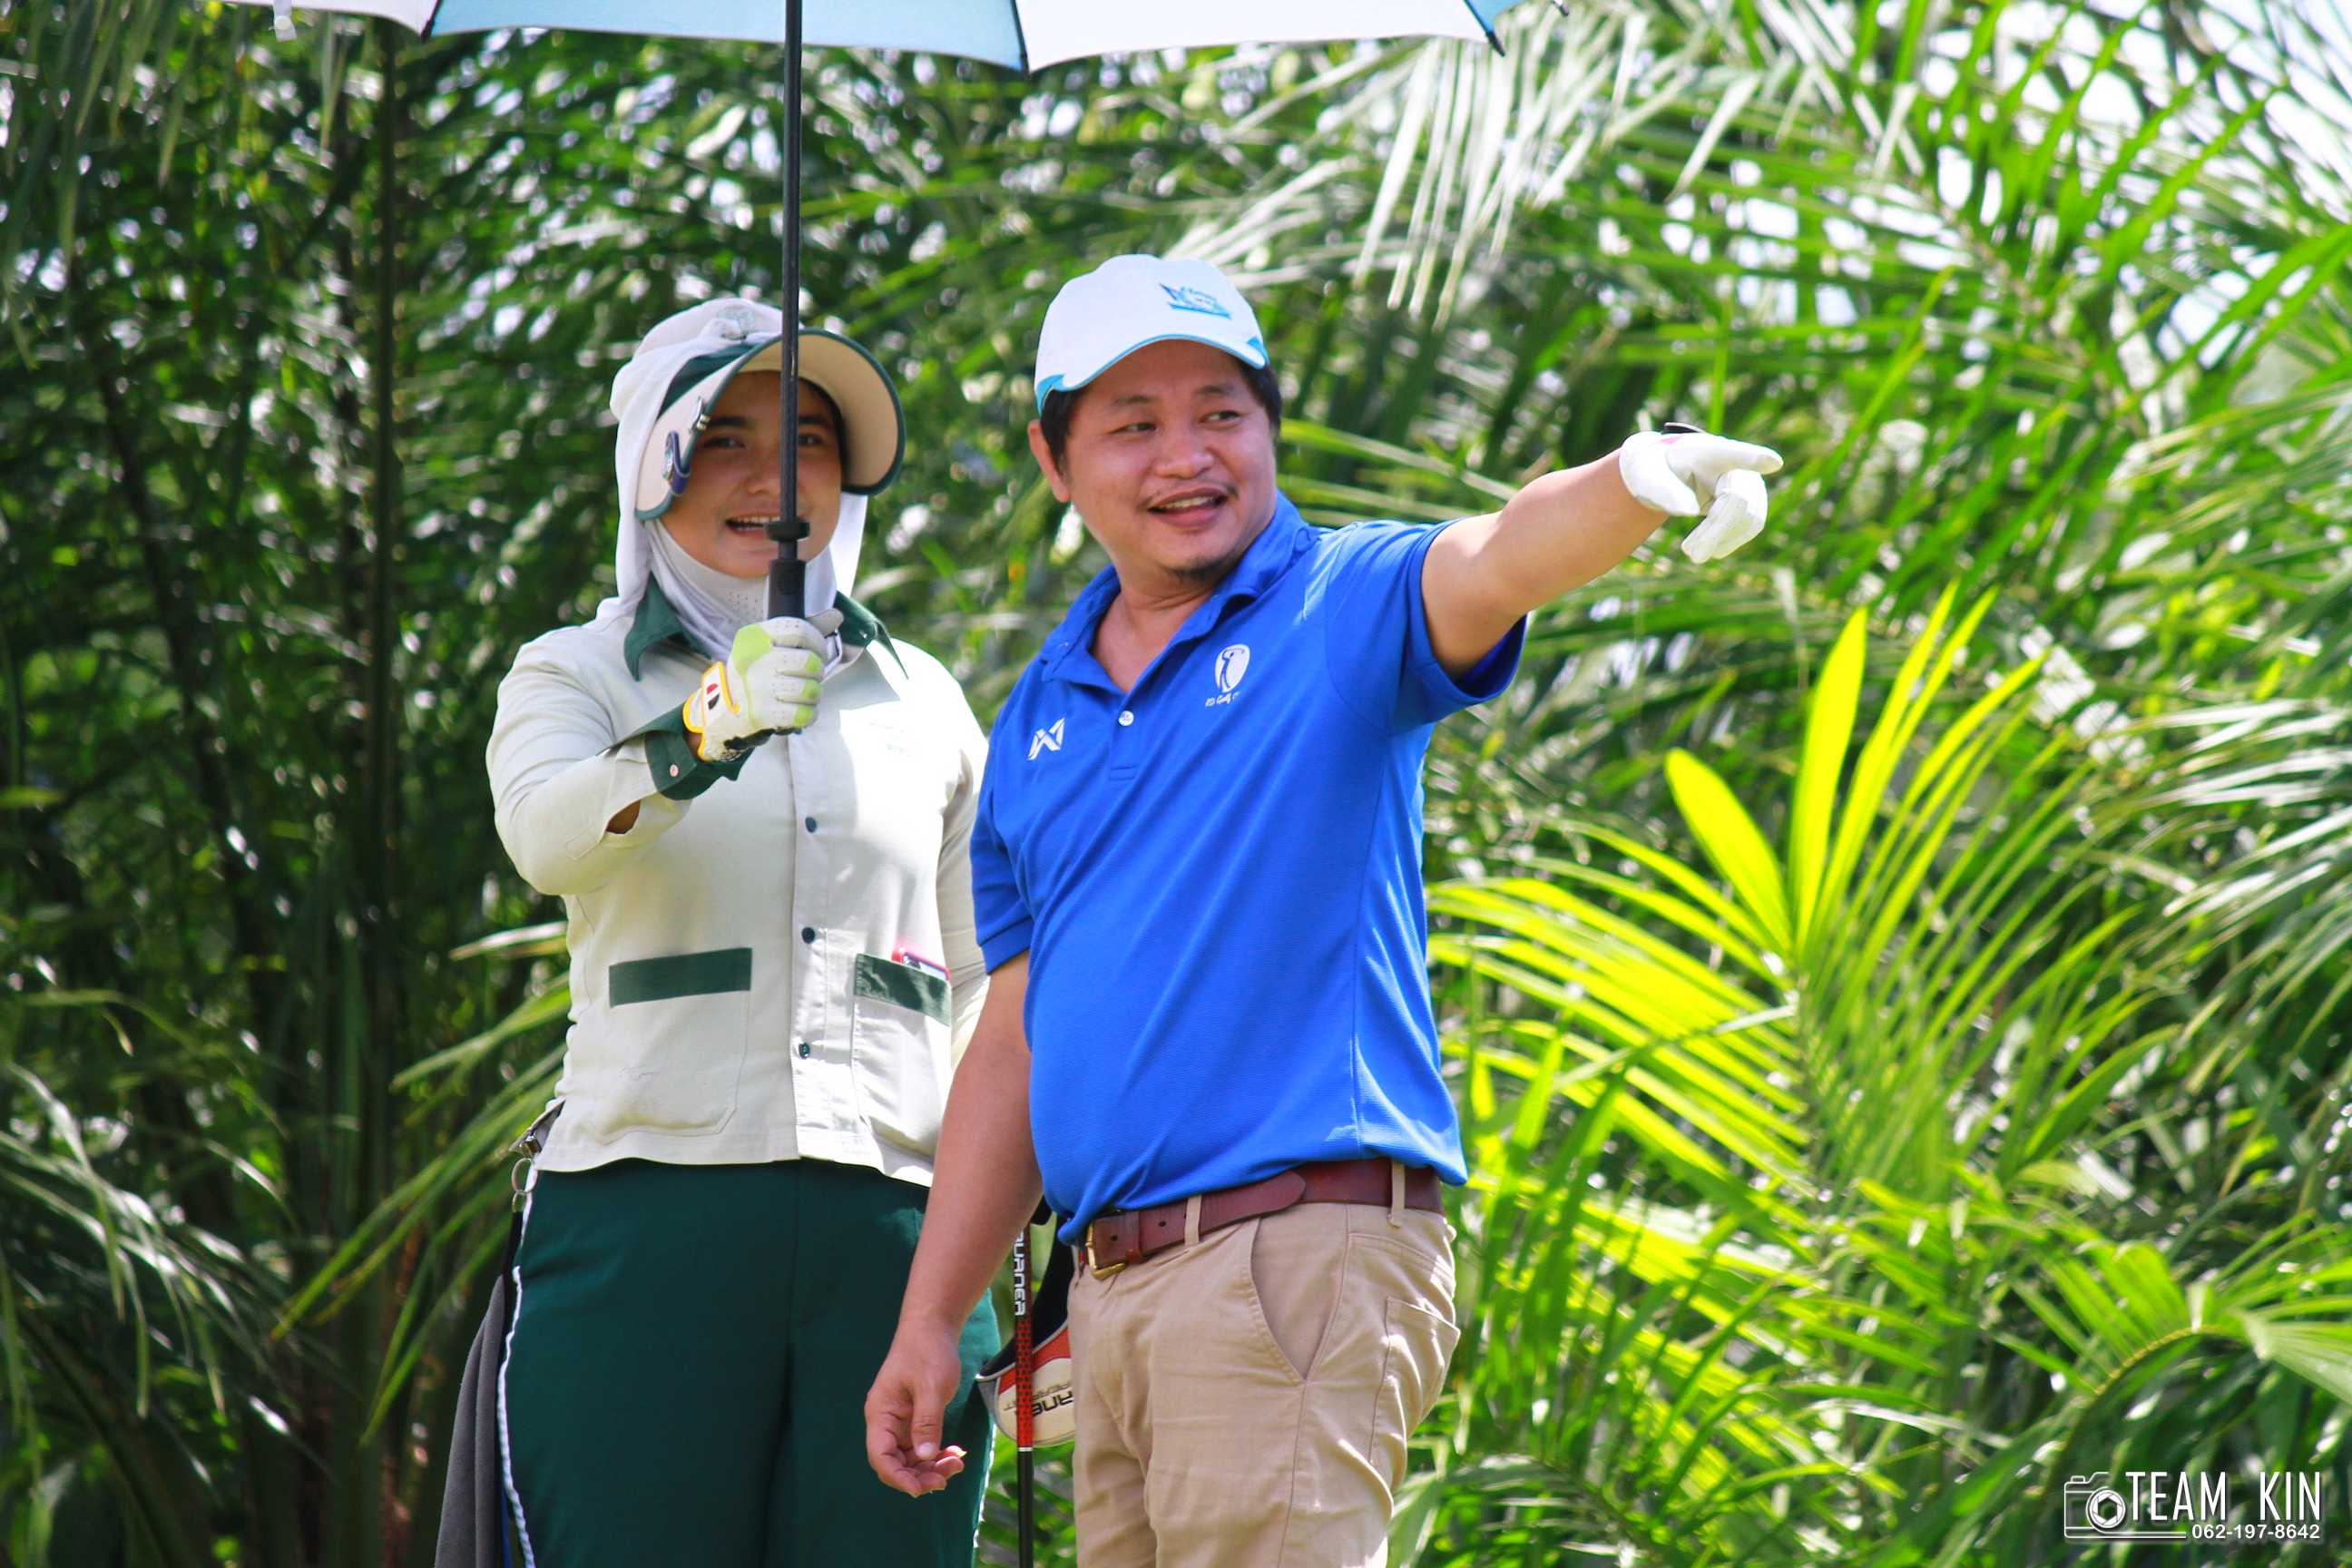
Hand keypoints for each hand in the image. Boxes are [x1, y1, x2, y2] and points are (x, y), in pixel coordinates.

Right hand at [681, 610, 839, 761]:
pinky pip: (804, 714)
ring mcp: (756, 687)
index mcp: (755, 636)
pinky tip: (800, 711)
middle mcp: (753, 659)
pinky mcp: (761, 714)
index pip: (801, 630)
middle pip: (810, 662)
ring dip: (813, 695)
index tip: (817, 653)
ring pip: (810, 690)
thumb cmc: (757, 673)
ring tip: (803, 695)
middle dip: (817, 672)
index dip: (818, 643)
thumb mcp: (771, 645)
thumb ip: (804, 630)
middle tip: (809, 677)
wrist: (725, 712)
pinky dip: (809, 715)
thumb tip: (836, 615)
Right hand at [864, 1323, 970, 1497]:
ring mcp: (901, 1422)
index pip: (880, 1455)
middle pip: (895, 1462)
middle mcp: (886, 1421)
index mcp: (880, 1413)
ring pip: (911, 1458)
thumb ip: (927, 1422)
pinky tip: (954, 1453)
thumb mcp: (930, 1386)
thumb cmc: (927, 1351)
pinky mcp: (915, 1419)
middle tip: (945, 1479)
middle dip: (918, 1475)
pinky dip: (937, 1453)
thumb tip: (925, 1456)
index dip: (897, 1477)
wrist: (933, 1328)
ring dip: (931, 1467)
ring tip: (956, 1464)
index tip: (919, 1489)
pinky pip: (923, 1446)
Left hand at [1618, 427, 1783, 563]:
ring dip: (1720, 539)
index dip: (1755, 459)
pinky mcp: (1753, 500)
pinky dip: (1729, 541)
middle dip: (1716, 531)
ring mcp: (1749, 481)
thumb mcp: (1647, 477)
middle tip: (1691, 555)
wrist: (1670, 472)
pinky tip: (1709, 548)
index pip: (1734, 454)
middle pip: (1738, 500)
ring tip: (1691, 552)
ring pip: (1749, 517)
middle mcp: (1737, 463)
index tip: (1773, 463)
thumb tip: (1690, 511)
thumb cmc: (1657, 470)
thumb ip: (1665, 491)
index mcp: (1709, 451)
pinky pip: (1751, 526)